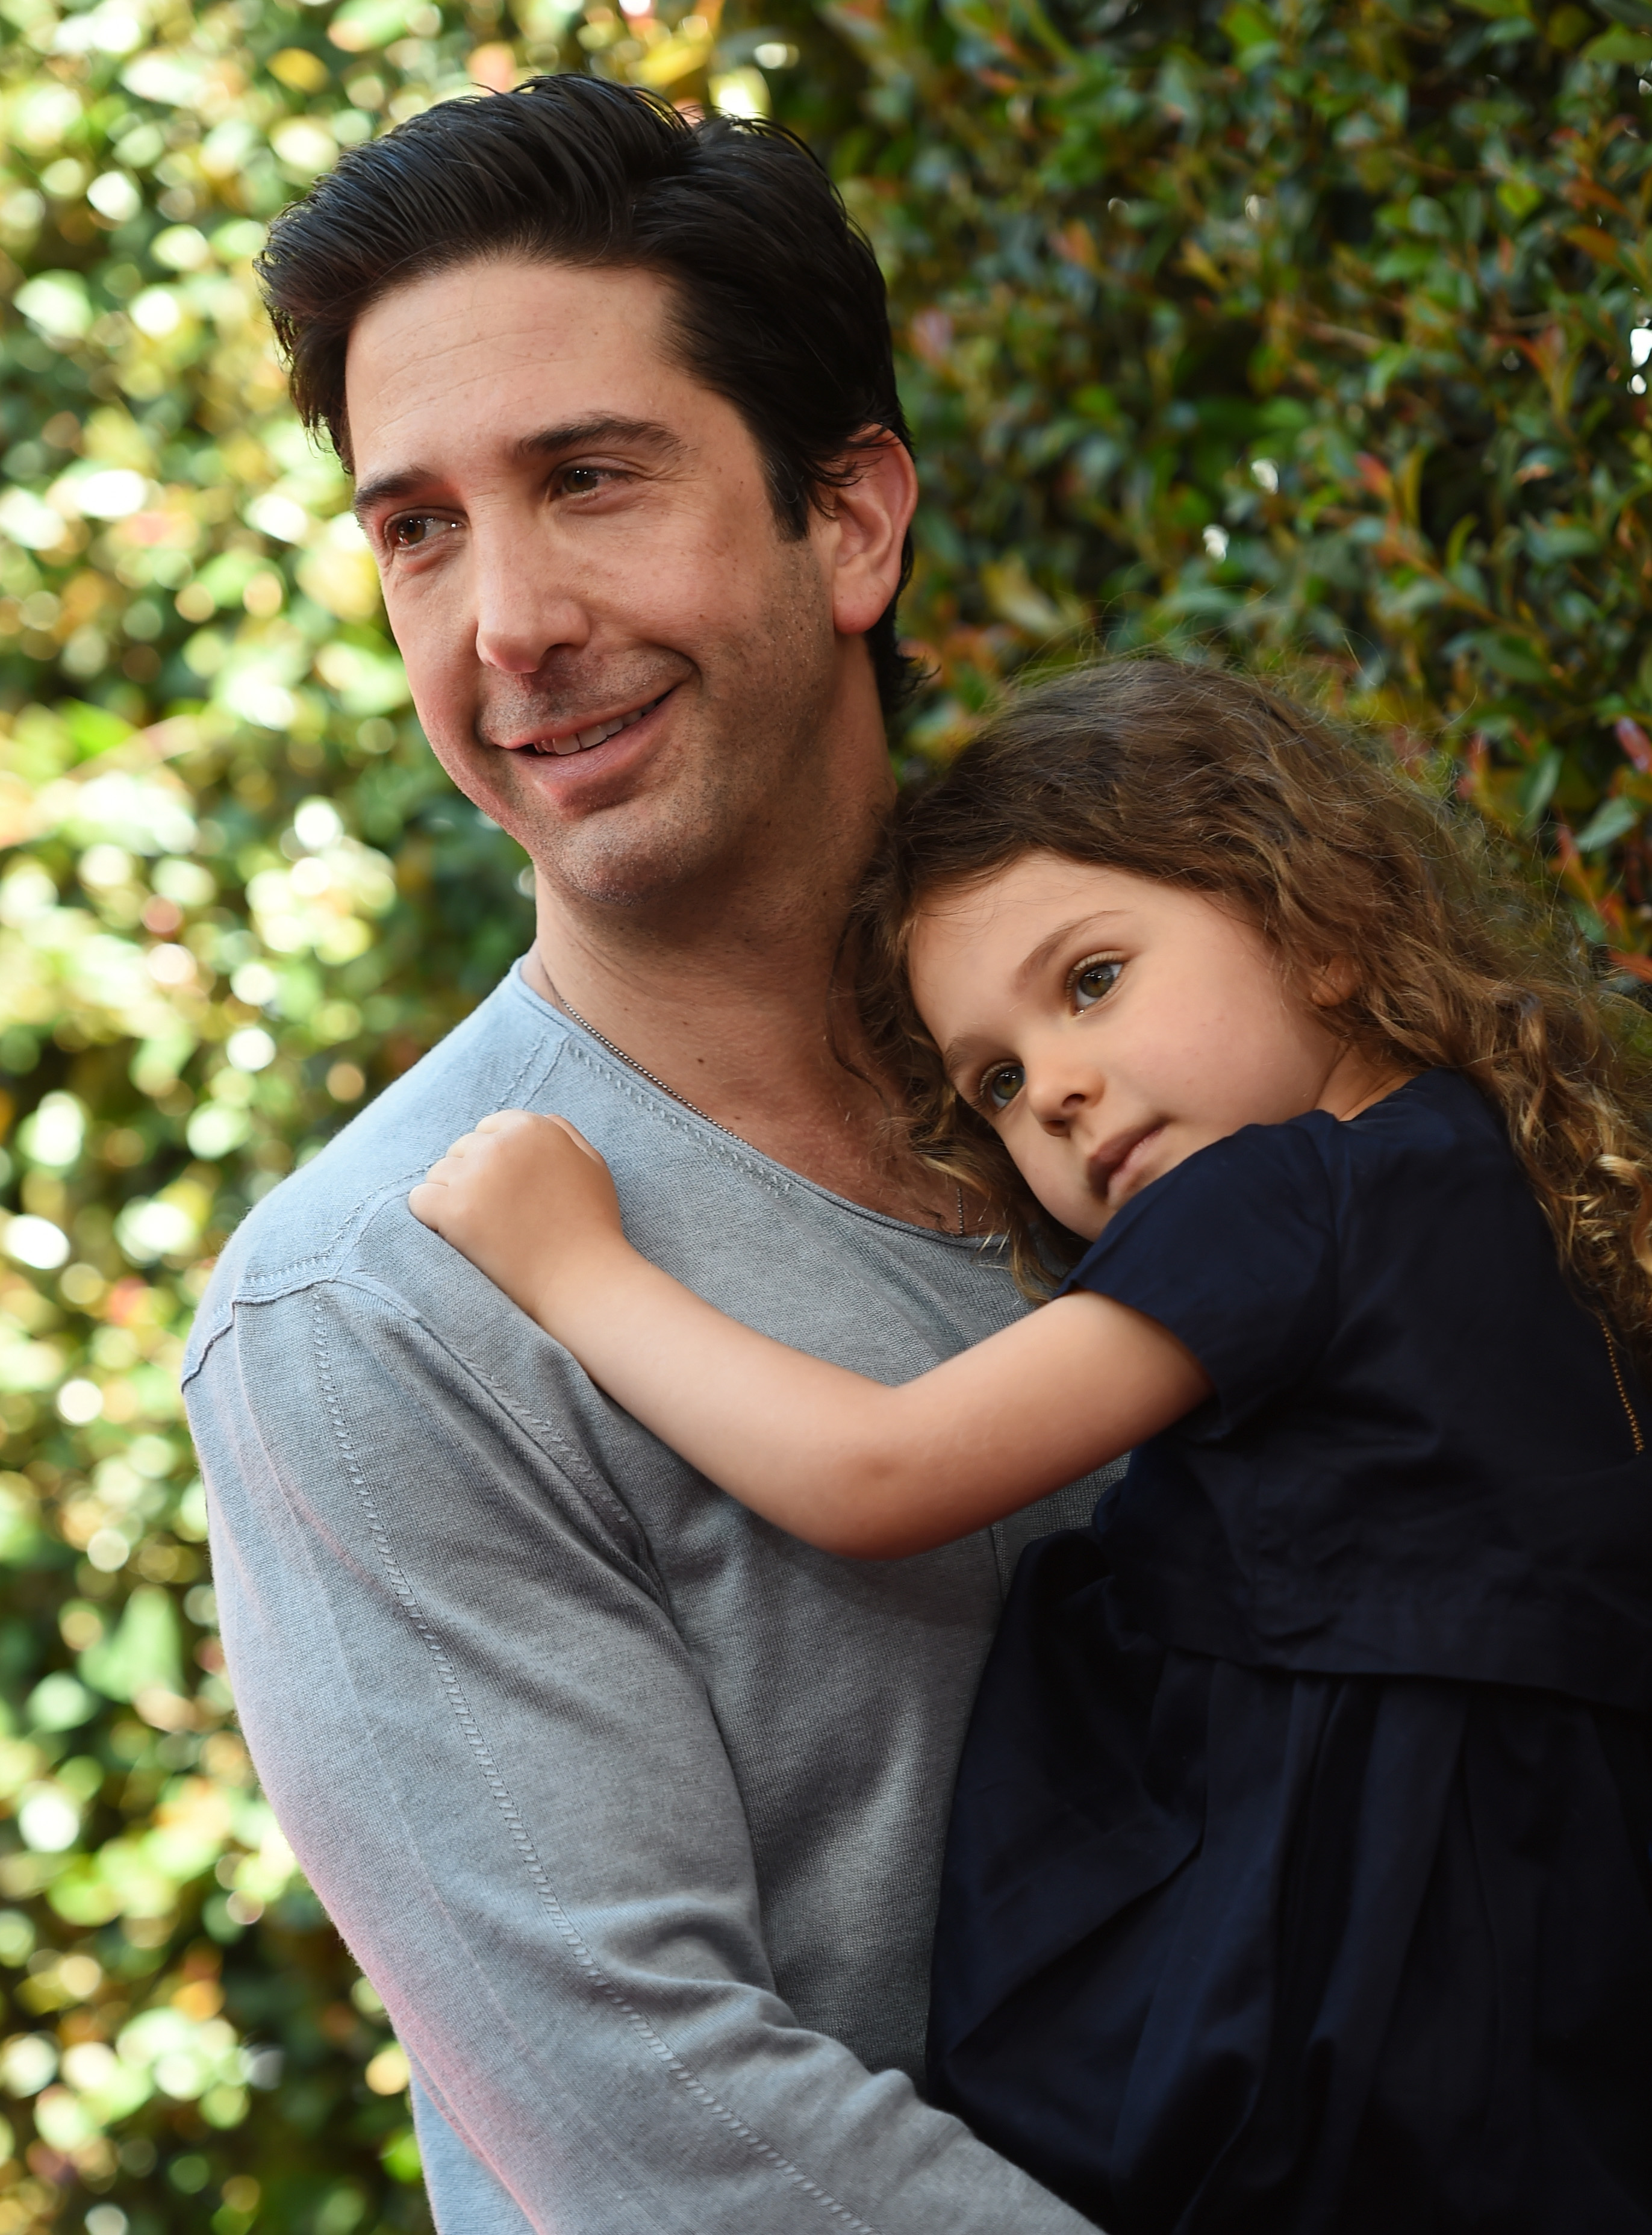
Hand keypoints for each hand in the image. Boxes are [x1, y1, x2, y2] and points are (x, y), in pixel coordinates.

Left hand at [409, 1111, 627, 1332]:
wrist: (582, 1281)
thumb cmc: (590, 1227)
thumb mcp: (591, 1165)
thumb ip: (563, 1133)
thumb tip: (535, 1119)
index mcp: (533, 1127)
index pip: (488, 1128)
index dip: (494, 1161)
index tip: (507, 1191)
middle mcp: (501, 1144)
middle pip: (461, 1149)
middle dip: (473, 1178)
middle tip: (498, 1215)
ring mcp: (475, 1176)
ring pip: (438, 1174)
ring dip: (452, 1197)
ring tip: (484, 1229)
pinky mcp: (453, 1210)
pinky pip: (420, 1200)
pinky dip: (431, 1218)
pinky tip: (459, 1235)